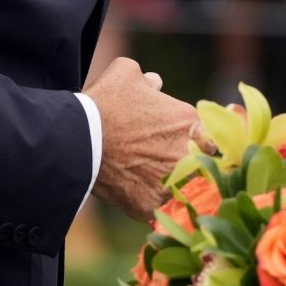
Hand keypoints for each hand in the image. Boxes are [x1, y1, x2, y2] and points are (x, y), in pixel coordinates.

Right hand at [86, 57, 202, 219]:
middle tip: (175, 171)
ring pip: (187, 193)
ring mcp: (169, 182)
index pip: (210, 137)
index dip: (200, 143)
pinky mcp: (149, 206)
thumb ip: (147, 78)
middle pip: (203, 166)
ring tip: (163, 192)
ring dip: (179, 192)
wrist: (76, 139)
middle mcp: (185, 153)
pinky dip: (156, 211)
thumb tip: (154, 84)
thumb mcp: (126, 73)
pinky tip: (147, 206)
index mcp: (188, 121)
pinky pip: (161, 213)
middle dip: (193, 168)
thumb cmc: (103, 103)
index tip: (189, 147)